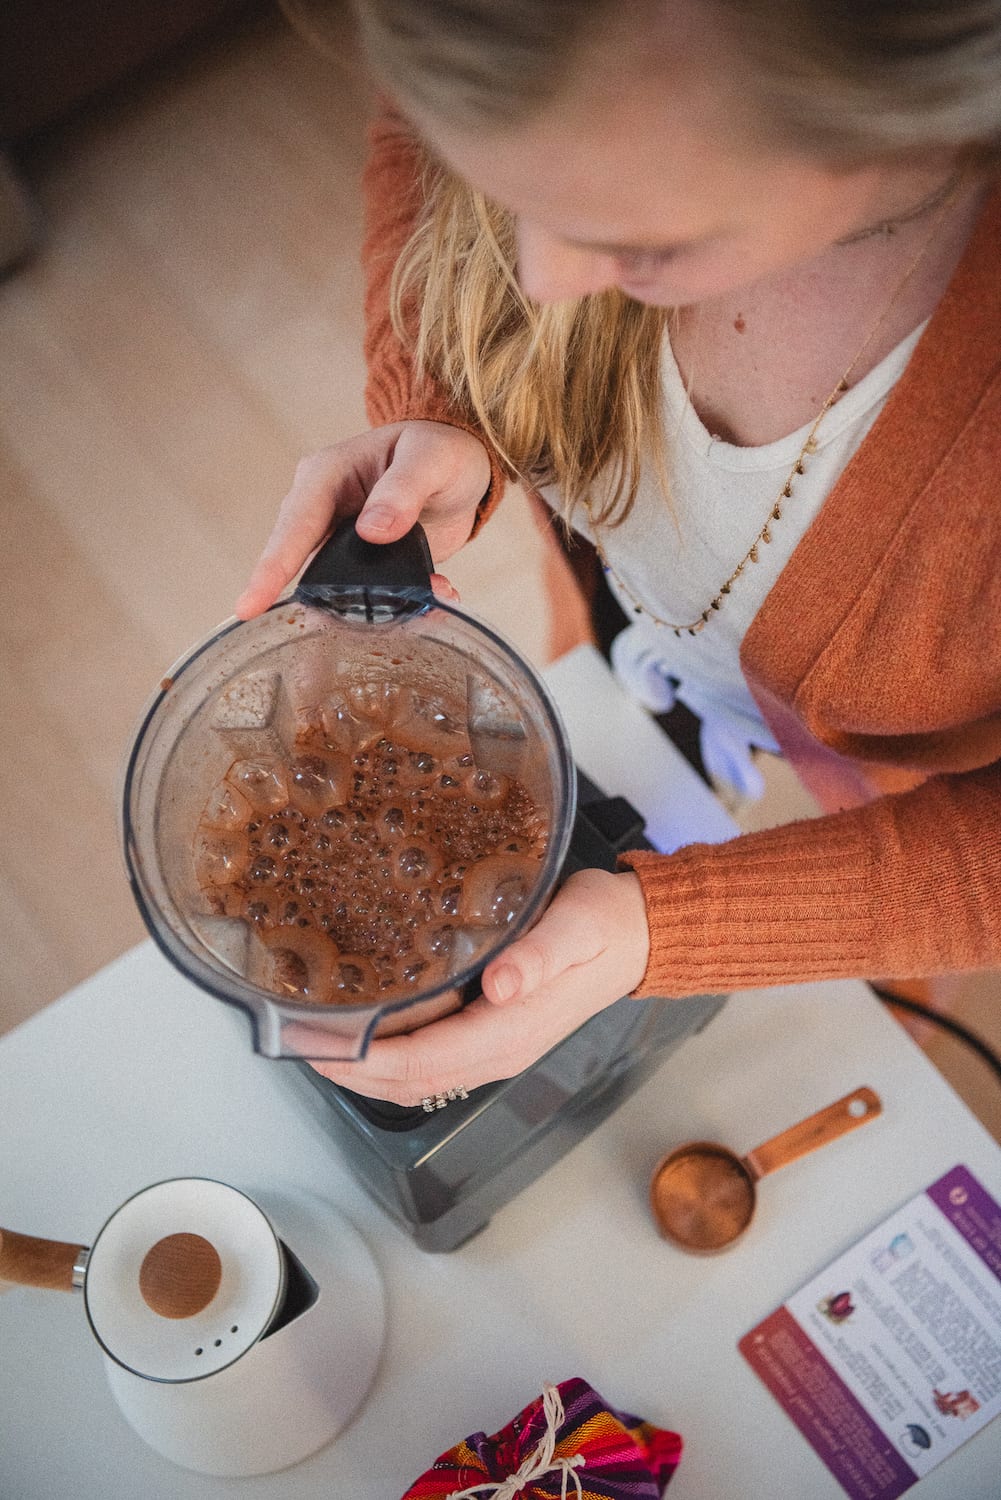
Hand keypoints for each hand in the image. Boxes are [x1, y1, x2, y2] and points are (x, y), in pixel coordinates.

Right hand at [235, 420, 491, 617]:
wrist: (461, 463)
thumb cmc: (438, 448)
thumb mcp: (429, 458)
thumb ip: (403, 490)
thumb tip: (371, 530)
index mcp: (326, 476)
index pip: (294, 525)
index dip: (271, 568)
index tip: (249, 607)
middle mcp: (324, 510)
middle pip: (303, 565)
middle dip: (317, 604)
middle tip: (320, 648)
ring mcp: (342, 541)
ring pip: (338, 587)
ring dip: (373, 607)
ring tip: (413, 614)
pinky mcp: (364, 564)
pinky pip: (372, 593)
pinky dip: (404, 604)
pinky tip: (437, 596)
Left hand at [307, 869, 650, 1105]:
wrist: (638, 936)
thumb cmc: (605, 925)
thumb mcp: (576, 926)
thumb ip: (539, 955)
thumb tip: (503, 984)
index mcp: (508, 1031)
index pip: (418, 1061)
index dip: (359, 1059)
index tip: (314, 1043)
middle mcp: (496, 1050)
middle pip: (405, 1081)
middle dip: (345, 1070)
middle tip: (293, 1042)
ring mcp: (494, 1047)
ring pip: (413, 1077)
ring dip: (361, 1069)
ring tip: (314, 1040)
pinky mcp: (493, 1032)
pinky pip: (429, 1059)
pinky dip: (387, 1056)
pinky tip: (364, 1030)